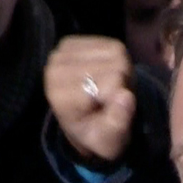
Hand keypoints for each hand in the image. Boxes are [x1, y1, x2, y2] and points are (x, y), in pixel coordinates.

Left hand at [45, 36, 135, 162]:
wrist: (81, 122)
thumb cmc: (96, 134)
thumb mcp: (108, 140)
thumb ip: (117, 122)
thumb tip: (125, 96)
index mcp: (61, 94)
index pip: (113, 82)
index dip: (120, 96)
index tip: (108, 110)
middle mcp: (56, 67)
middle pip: (116, 65)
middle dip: (121, 83)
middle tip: (110, 100)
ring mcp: (63, 51)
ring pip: (116, 52)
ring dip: (120, 71)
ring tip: (107, 89)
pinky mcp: (72, 42)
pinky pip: (111, 45)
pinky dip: (113, 60)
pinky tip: (103, 75)